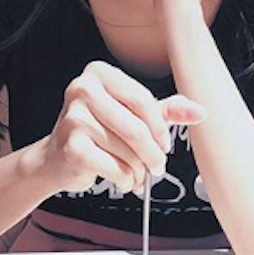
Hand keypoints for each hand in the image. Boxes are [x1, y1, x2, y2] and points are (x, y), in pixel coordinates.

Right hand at [44, 61, 205, 193]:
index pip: (142, 99)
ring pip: (129, 152)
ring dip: (140, 171)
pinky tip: (123, 180)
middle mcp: (82, 90)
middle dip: (154, 154)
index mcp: (98, 74)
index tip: (164, 144)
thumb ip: (164, 110)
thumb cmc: (95, 133)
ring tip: (136, 174)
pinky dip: (126, 180)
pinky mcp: (72, 148)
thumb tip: (199, 111)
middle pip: (137, 128)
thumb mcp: (130, 114)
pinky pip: (116, 169)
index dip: (160, 127)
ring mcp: (74, 119)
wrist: (54, 159)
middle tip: (157, 166)